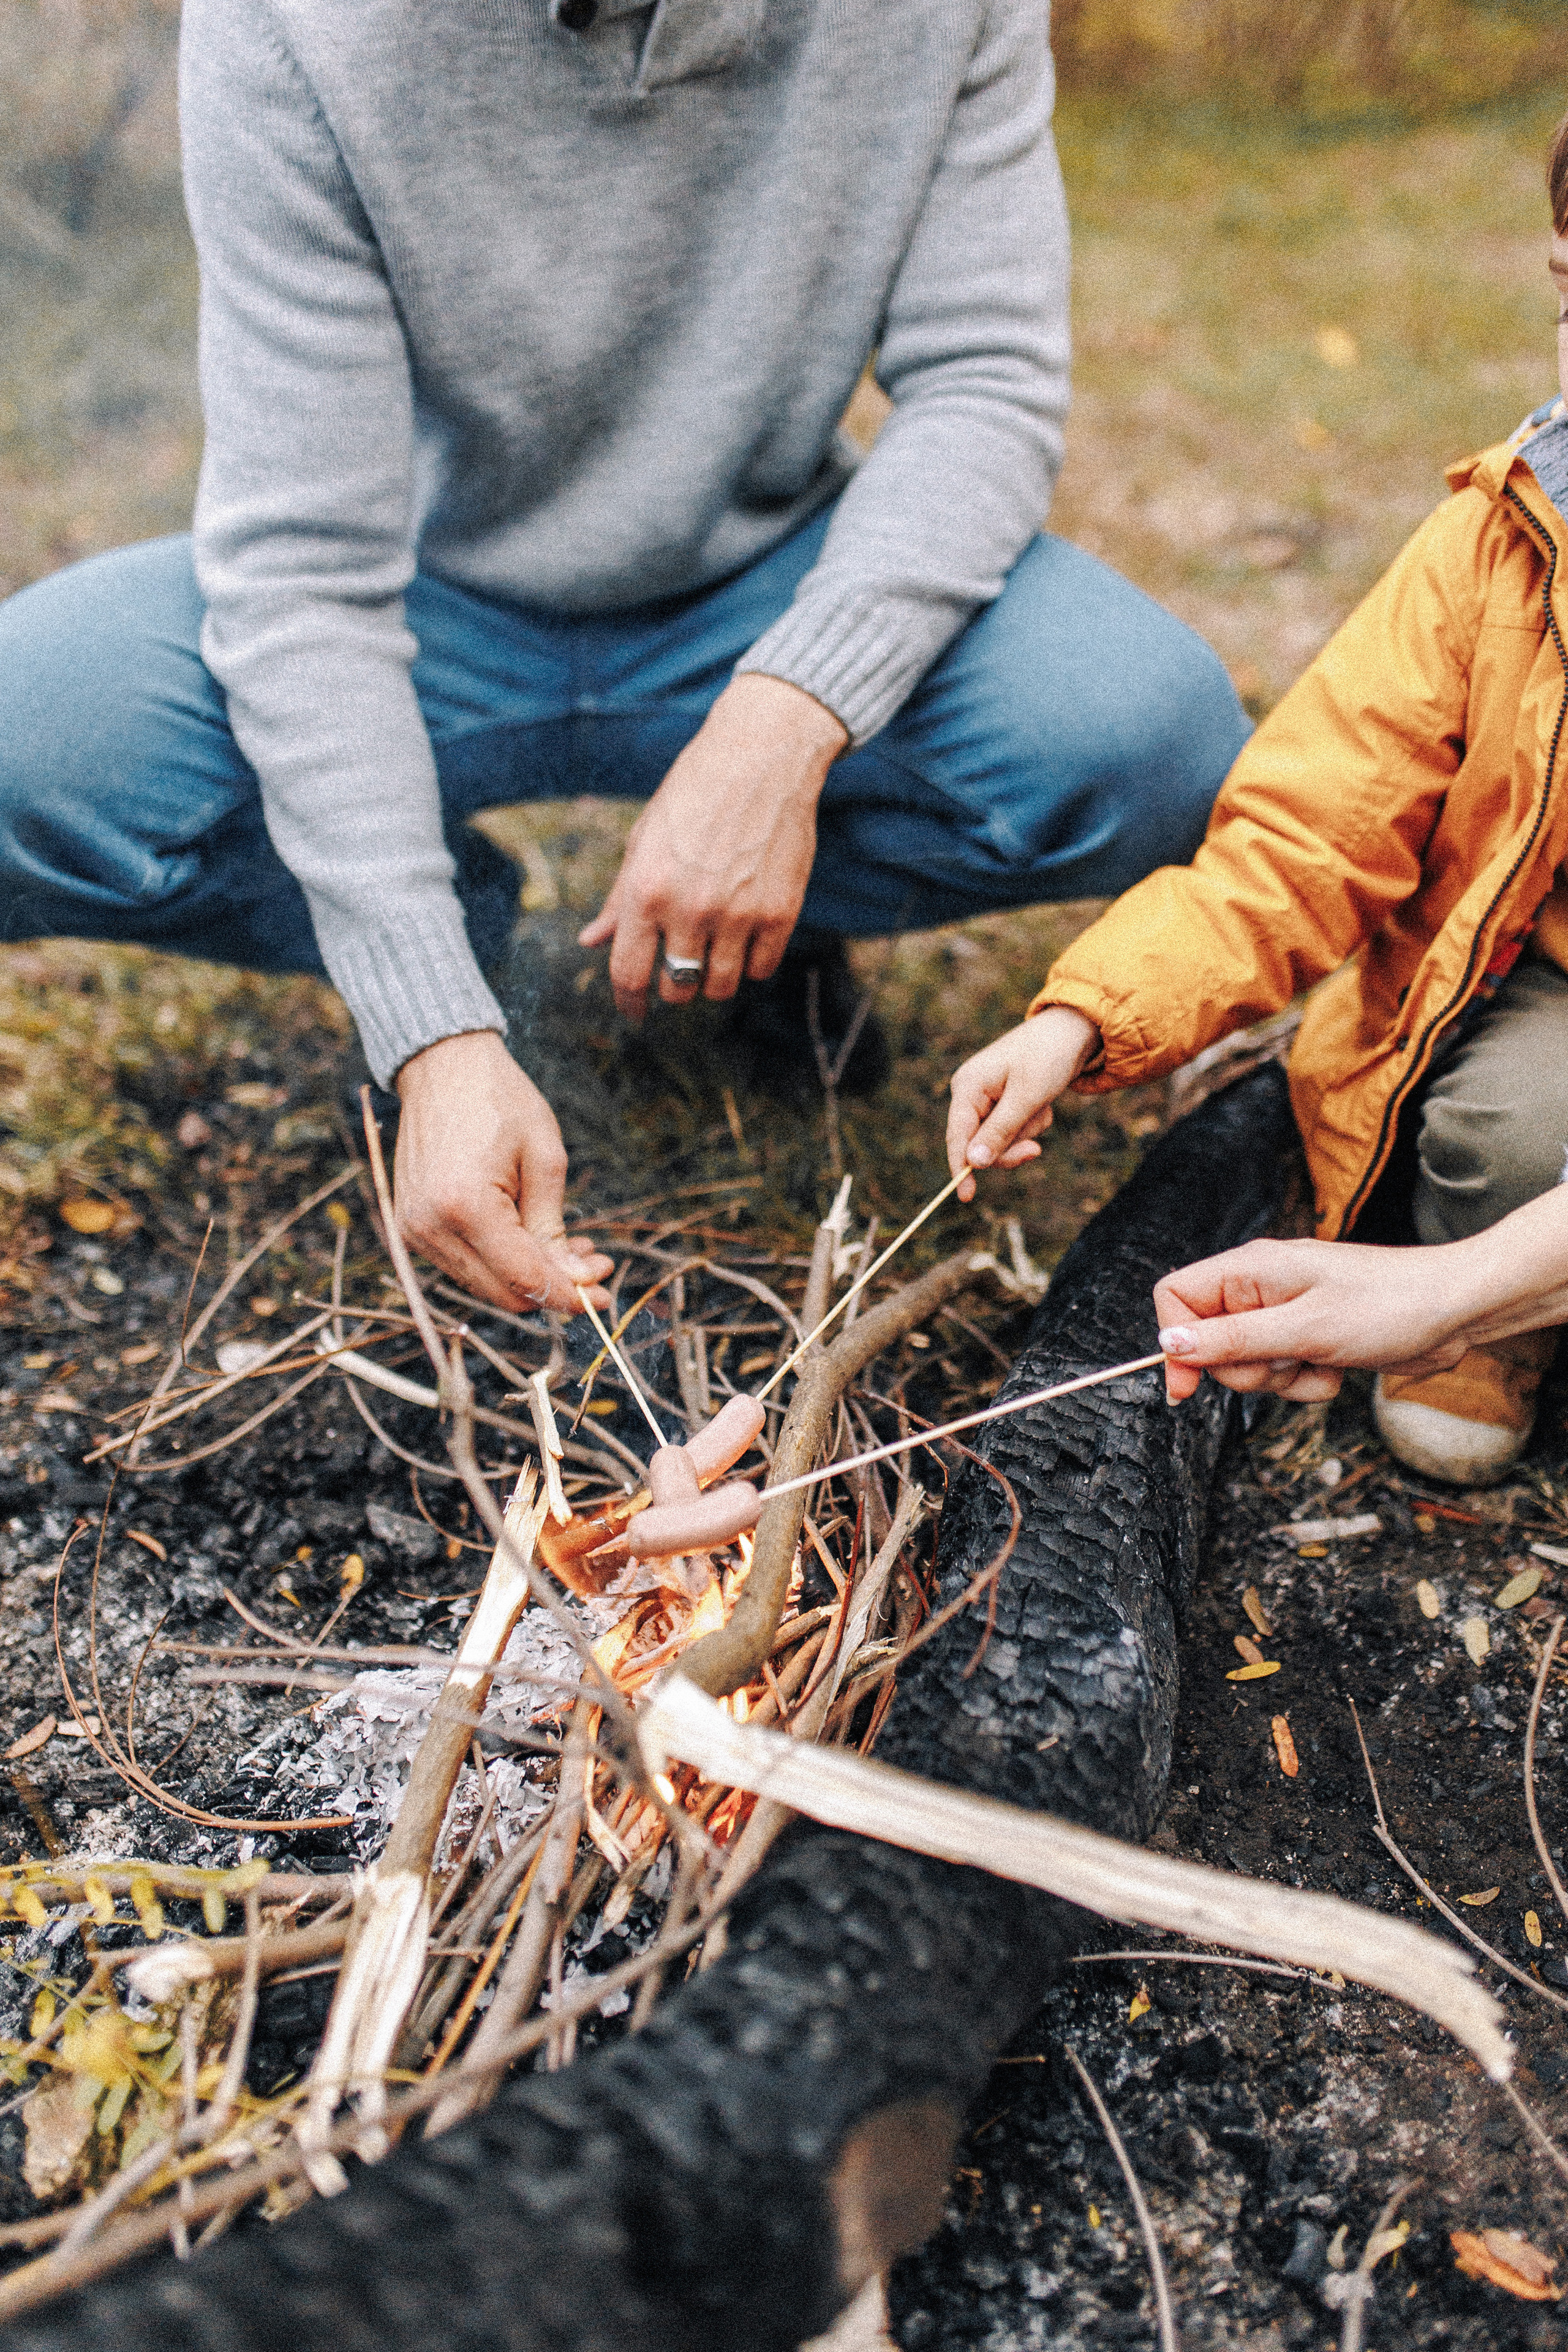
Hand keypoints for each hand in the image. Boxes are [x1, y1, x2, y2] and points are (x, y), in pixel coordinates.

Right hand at [392, 1031, 612, 1314]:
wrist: (443, 1067)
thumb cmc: (500, 1101)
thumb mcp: (545, 1159)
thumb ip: (555, 1230)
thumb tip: (577, 1283)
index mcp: (465, 1206)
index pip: (524, 1279)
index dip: (569, 1296)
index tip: (607, 1298)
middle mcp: (429, 1227)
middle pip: (503, 1294)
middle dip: (553, 1288)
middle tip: (594, 1262)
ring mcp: (412, 1230)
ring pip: (484, 1285)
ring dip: (529, 1276)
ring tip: (569, 1245)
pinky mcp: (409, 1227)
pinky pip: (464, 1265)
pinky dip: (501, 1262)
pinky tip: (531, 1237)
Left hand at [578, 674, 847, 1020]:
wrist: (761, 757)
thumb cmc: (693, 793)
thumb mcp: (644, 841)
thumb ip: (620, 898)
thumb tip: (591, 943)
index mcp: (646, 890)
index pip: (629, 973)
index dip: (628, 1003)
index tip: (633, 1012)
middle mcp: (689, 908)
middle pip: (677, 988)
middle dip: (674, 986)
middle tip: (680, 966)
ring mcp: (738, 914)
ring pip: (720, 987)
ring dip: (713, 980)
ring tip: (714, 953)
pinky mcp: (780, 912)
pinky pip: (761, 968)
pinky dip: (751, 964)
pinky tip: (746, 939)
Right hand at [946, 1006, 1099, 1202]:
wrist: (1074, 1031)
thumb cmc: (1049, 1057)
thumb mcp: (1027, 1097)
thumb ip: (1000, 1131)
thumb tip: (974, 1163)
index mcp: (968, 1086)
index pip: (957, 1136)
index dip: (960, 1167)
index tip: (967, 1197)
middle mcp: (972, 1092)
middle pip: (980, 1144)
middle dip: (1011, 1147)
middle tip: (1036, 1151)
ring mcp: (987, 1097)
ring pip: (1001, 1139)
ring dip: (1027, 1131)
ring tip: (1042, 1105)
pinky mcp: (1004, 1101)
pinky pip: (1015, 1129)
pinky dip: (1032, 1122)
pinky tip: (1043, 1102)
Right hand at [1152, 1236, 1472, 1404]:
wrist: (1455, 1311)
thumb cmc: (1387, 1305)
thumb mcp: (1303, 1329)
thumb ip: (1233, 1339)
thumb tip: (1170, 1343)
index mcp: (1250, 1269)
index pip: (1176, 1297)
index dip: (1175, 1342)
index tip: (1188, 1387)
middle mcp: (1260, 1288)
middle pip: (1209, 1343)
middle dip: (1246, 1369)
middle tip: (1287, 1360)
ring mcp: (1285, 1313)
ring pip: (1248, 1365)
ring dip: (1282, 1380)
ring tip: (1322, 1360)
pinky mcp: (1308, 1337)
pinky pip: (1283, 1374)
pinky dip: (1307, 1381)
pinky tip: (1338, 1365)